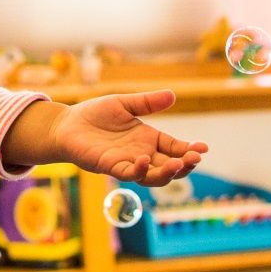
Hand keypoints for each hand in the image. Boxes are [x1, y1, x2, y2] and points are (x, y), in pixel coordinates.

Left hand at [47, 90, 206, 184]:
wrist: (67, 124)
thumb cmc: (94, 115)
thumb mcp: (124, 104)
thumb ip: (147, 102)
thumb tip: (172, 95)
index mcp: (149, 139)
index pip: (175, 147)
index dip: (190, 150)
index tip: (204, 148)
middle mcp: (142, 154)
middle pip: (170, 166)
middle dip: (185, 165)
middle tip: (195, 159)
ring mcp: (128, 162)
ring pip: (154, 176)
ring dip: (167, 172)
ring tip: (178, 164)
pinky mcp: (111, 167)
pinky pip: (129, 173)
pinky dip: (140, 169)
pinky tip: (145, 159)